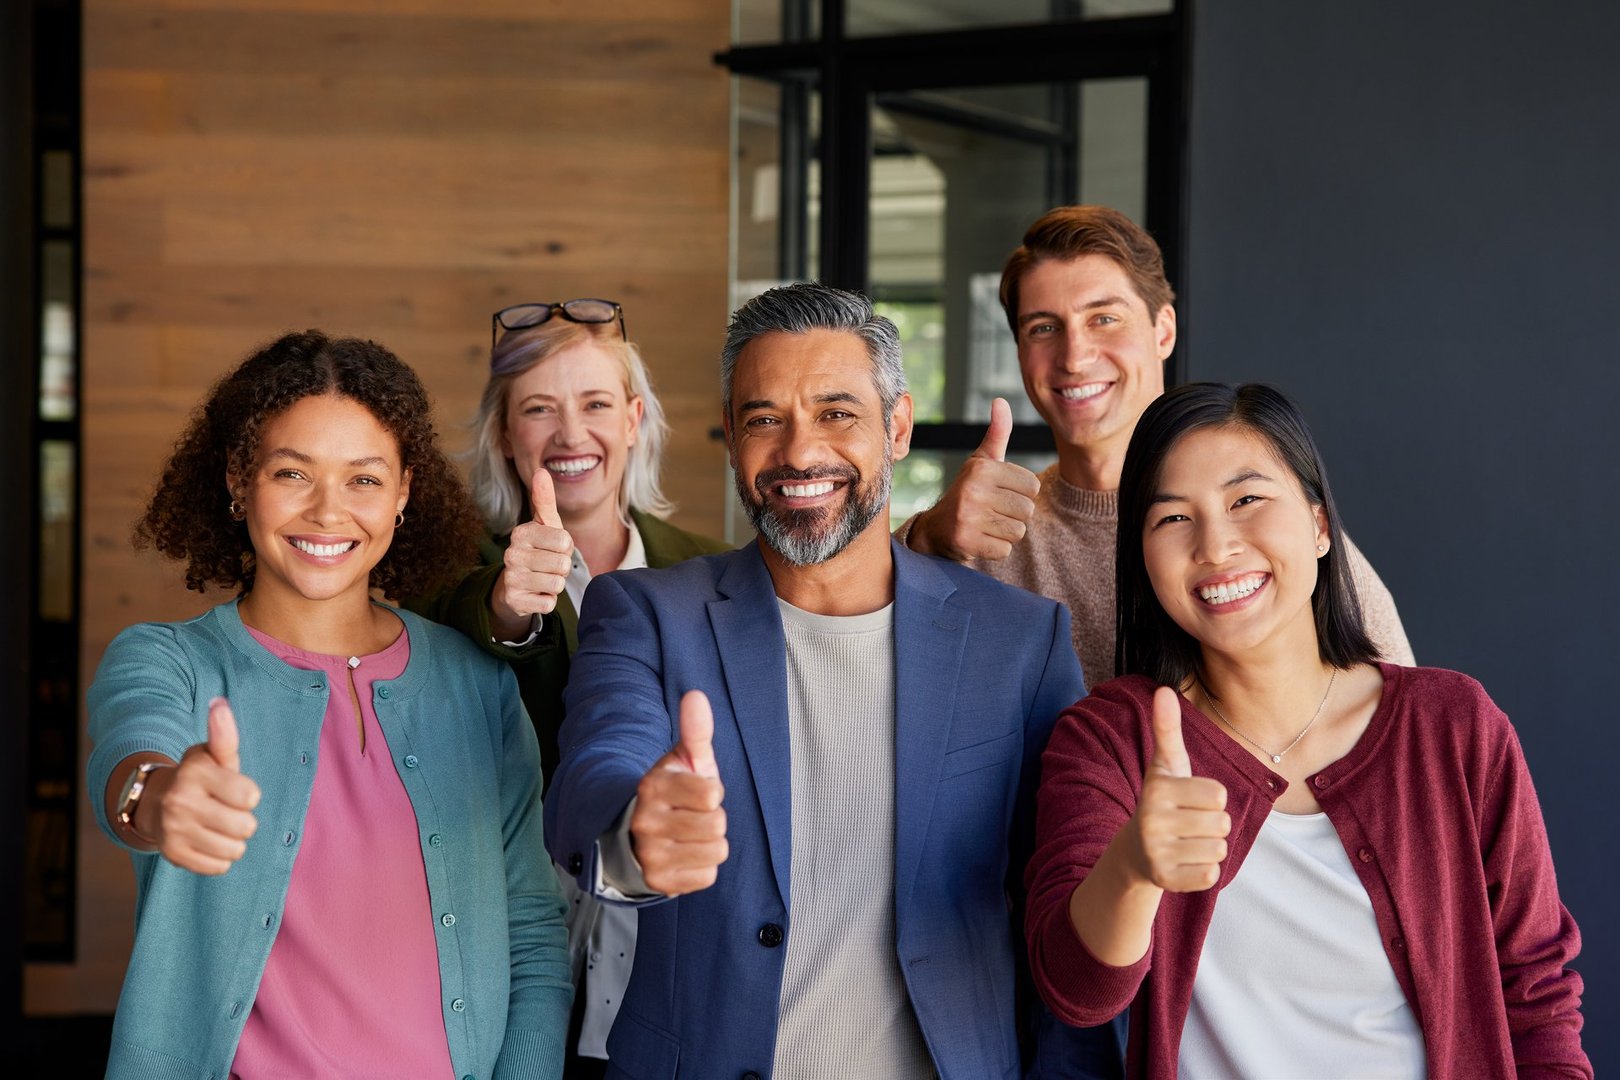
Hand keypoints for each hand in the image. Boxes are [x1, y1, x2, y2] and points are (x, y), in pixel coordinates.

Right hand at [139, 697, 261, 875]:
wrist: (157, 802)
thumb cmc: (201, 777)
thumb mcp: (213, 755)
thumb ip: (224, 734)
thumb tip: (220, 704)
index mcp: (195, 772)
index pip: (250, 796)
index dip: (248, 794)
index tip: (234, 789)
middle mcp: (179, 801)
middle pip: (246, 826)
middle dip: (244, 821)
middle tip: (227, 810)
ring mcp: (173, 829)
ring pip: (235, 850)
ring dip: (234, 840)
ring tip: (218, 826)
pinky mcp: (172, 855)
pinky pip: (219, 867)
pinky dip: (219, 857)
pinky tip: (207, 840)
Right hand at [491, 467, 573, 637]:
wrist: (514, 587)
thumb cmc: (537, 550)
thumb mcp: (544, 525)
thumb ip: (544, 500)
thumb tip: (541, 471)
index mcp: (521, 533)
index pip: (564, 542)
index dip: (566, 548)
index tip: (554, 548)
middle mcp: (512, 554)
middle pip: (563, 564)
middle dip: (562, 567)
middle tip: (548, 565)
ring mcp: (511, 579)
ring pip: (557, 584)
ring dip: (556, 584)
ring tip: (543, 579)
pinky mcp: (515, 601)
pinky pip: (549, 603)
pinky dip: (548, 600)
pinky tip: (536, 593)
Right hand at [630, 690, 727, 895]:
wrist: (638, 831)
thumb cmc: (674, 791)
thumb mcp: (684, 759)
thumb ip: (695, 729)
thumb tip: (696, 695)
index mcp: (653, 786)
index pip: (711, 795)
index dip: (712, 792)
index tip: (697, 792)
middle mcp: (645, 821)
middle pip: (717, 825)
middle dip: (713, 818)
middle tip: (693, 815)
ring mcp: (650, 854)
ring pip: (716, 851)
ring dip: (710, 843)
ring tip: (690, 834)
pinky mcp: (658, 882)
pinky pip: (708, 877)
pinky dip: (703, 867)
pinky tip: (685, 854)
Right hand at [905, 398, 1039, 561]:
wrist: (934, 530)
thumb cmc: (967, 493)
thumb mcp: (980, 462)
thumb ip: (997, 434)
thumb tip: (1000, 401)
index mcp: (982, 468)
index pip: (1033, 485)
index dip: (1021, 494)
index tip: (1000, 495)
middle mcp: (973, 489)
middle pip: (1027, 509)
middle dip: (1015, 515)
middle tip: (993, 513)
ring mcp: (968, 516)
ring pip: (1018, 531)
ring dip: (1006, 533)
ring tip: (986, 526)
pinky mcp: (966, 541)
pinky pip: (1005, 549)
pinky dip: (996, 549)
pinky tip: (980, 540)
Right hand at [1125, 687, 1229, 892]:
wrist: (1134, 850)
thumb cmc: (1163, 800)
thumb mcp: (1166, 766)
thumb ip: (1167, 729)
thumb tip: (1163, 689)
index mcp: (1156, 790)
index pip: (1218, 795)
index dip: (1210, 798)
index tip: (1187, 800)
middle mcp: (1152, 821)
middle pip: (1221, 822)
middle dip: (1211, 823)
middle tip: (1186, 824)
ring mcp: (1157, 853)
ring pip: (1219, 849)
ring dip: (1209, 847)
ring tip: (1185, 842)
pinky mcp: (1165, 880)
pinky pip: (1210, 875)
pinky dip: (1203, 870)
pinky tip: (1183, 862)